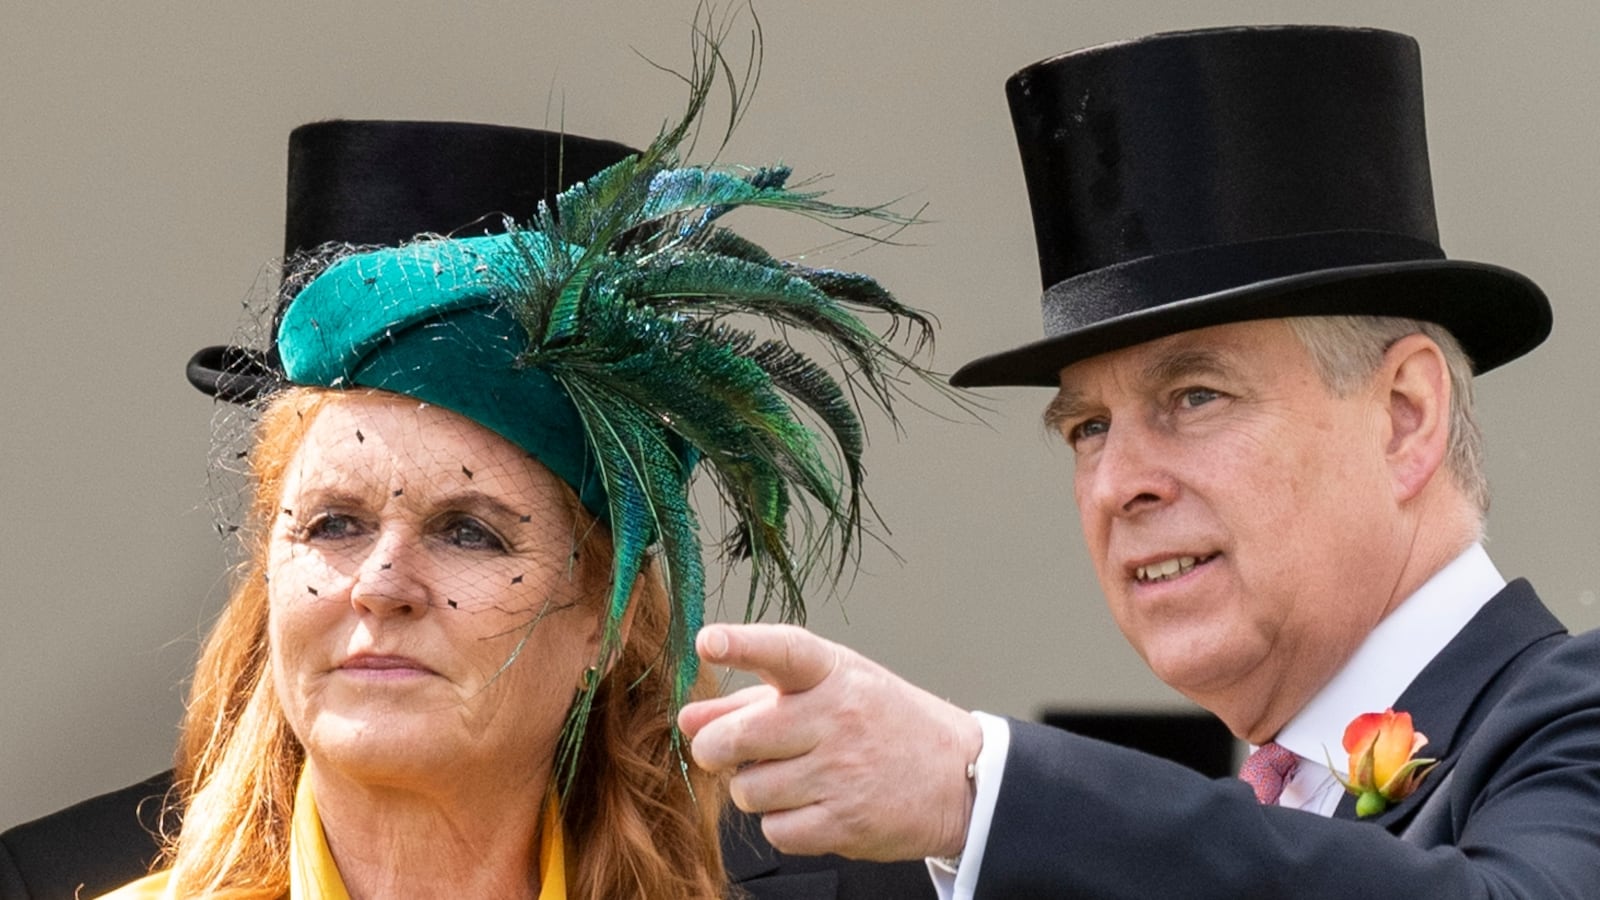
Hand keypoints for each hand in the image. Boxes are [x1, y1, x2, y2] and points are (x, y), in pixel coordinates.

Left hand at [678, 623, 983, 860]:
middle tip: (720, 750)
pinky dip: (783, 823)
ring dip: (757, 789)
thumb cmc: (883, 725)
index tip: (708, 641)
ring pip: (749, 790)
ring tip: (792, 777)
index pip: (784, 650)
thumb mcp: (828, 693)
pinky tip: (811, 805)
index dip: (742, 644)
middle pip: (739, 737)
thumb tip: (689, 718)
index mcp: (833, 675)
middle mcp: (837, 718)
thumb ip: (752, 701)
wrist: (959, 779)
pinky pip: (775, 830)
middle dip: (715, 749)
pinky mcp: (845, 823)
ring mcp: (842, 773)